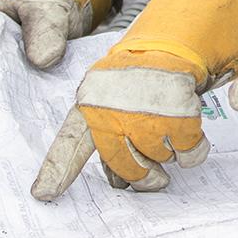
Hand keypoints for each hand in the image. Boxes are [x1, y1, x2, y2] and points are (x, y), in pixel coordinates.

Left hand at [32, 0, 237, 200]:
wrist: (174, 42)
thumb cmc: (140, 78)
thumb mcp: (111, 99)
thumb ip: (109, 138)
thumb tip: (120, 183)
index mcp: (91, 104)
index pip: (71, 142)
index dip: (58, 170)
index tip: (43, 195)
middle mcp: (114, 108)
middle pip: (125, 166)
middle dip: (144, 175)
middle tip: (155, 175)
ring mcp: (146, 111)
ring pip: (160, 160)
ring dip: (170, 152)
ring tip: (171, 126)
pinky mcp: (179, 113)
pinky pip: (188, 154)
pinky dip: (194, 150)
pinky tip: (191, 132)